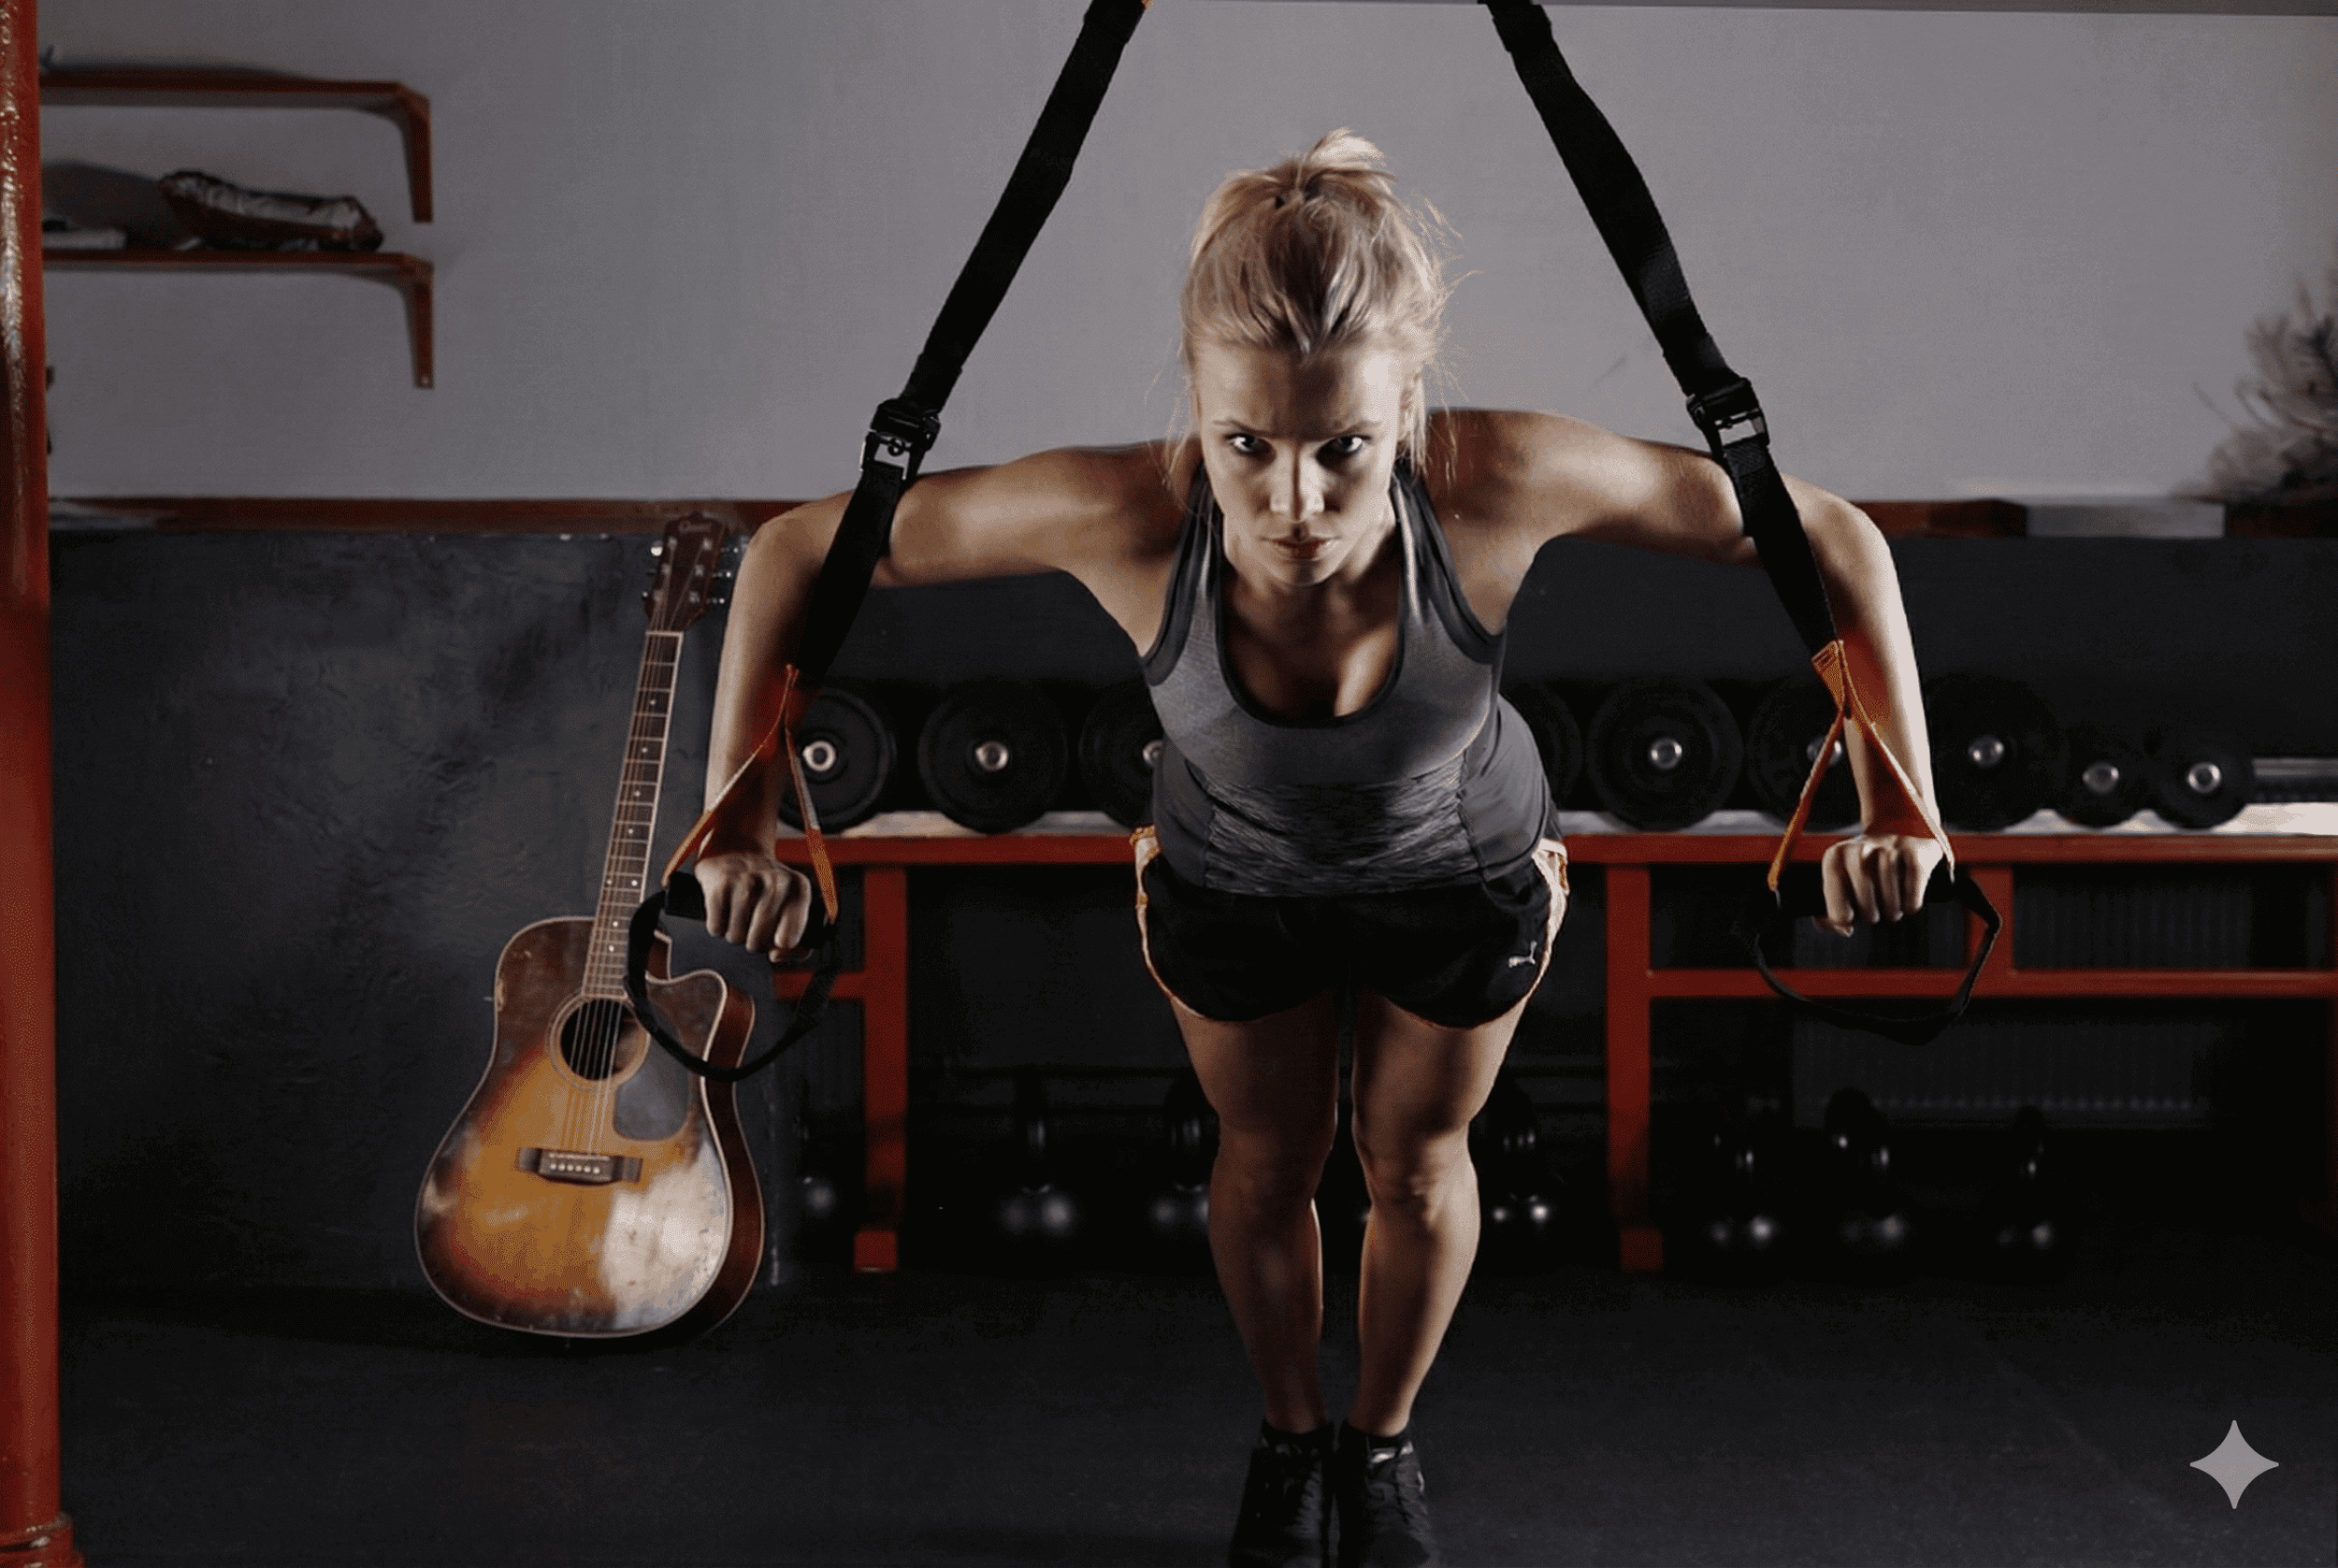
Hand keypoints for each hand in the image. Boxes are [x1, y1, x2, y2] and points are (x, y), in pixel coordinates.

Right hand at [695, 849, 818, 960]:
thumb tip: (781, 955)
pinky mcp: (721, 883)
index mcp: (799, 887)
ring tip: (739, 919)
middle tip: (753, 930)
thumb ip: (795, 935)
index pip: (791, 935)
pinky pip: (717, 927)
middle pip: (760, 940)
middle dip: (754, 943)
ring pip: (737, 936)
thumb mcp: (788, 903)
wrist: (734, 851)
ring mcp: (747, 880)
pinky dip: (718, 926)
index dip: (782, 946)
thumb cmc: (764, 885)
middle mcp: (776, 881)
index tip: (777, 944)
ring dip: (735, 935)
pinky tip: (725, 912)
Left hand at [1818, 831, 1941, 936]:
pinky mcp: (1914, 853)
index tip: (1849, 918)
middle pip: (1866, 907)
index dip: (1843, 917)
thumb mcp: (1840, 879)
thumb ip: (1830, 910)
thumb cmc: (1863, 866)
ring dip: (1893, 912)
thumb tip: (1845, 929)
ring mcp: (1888, 849)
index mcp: (1834, 857)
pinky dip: (1911, 906)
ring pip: (1892, 904)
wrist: (1897, 832)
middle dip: (1871, 916)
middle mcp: (1859, 851)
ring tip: (1891, 907)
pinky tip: (1907, 901)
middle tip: (1873, 912)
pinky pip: (1913, 896)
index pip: (1836, 902)